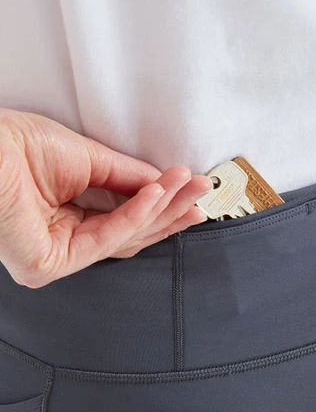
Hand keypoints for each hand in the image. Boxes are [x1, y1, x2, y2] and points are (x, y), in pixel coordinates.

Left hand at [0, 107, 213, 287]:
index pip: (122, 217)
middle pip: (129, 232)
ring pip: (123, 239)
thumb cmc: (14, 146)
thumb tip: (162, 183)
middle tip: (201, 191)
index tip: (189, 185)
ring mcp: (56, 255)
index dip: (159, 202)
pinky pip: (105, 240)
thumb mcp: (86, 156)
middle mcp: (62, 240)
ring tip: (188, 188)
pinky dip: (135, 216)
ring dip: (161, 211)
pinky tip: (157, 196)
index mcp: (66, 215)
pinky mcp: (49, 265)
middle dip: (170, 210)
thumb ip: (126, 175)